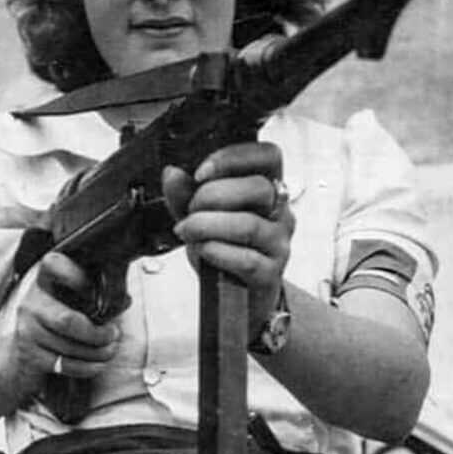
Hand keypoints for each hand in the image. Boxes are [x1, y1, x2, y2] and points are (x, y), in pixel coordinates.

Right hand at [10, 251, 120, 396]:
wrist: (25, 355)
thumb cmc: (60, 320)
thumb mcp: (72, 300)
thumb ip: (94, 295)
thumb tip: (124, 301)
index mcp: (44, 280)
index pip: (54, 264)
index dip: (77, 275)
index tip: (96, 291)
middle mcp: (31, 302)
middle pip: (68, 320)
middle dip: (98, 333)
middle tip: (114, 335)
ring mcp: (27, 330)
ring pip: (69, 346)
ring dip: (98, 352)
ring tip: (110, 350)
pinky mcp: (29, 355)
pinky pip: (65, 364)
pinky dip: (88, 367)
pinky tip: (98, 364)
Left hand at [162, 141, 293, 336]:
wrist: (237, 298)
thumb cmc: (224, 250)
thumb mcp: (201, 217)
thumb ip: (185, 195)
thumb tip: (172, 173)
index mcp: (267, 188)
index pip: (268, 155)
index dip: (233, 157)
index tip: (200, 173)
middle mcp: (280, 212)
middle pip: (258, 188)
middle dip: (212, 196)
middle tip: (190, 211)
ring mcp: (279, 243)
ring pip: (249, 225)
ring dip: (208, 225)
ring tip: (188, 231)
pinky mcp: (271, 272)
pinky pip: (246, 259)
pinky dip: (216, 252)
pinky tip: (202, 250)